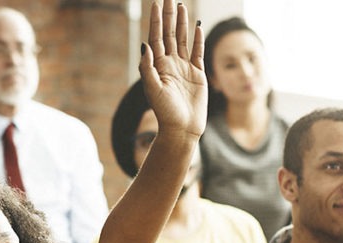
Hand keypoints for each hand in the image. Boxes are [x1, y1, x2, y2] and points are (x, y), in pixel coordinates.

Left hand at [140, 0, 206, 139]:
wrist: (182, 129)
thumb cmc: (165, 112)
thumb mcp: (152, 90)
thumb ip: (148, 67)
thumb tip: (145, 44)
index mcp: (158, 66)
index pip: (156, 37)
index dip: (156, 20)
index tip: (156, 3)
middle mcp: (170, 64)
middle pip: (169, 34)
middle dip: (169, 15)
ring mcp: (184, 68)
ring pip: (182, 39)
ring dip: (181, 23)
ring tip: (181, 6)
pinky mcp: (197, 74)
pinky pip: (197, 52)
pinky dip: (197, 39)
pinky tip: (197, 27)